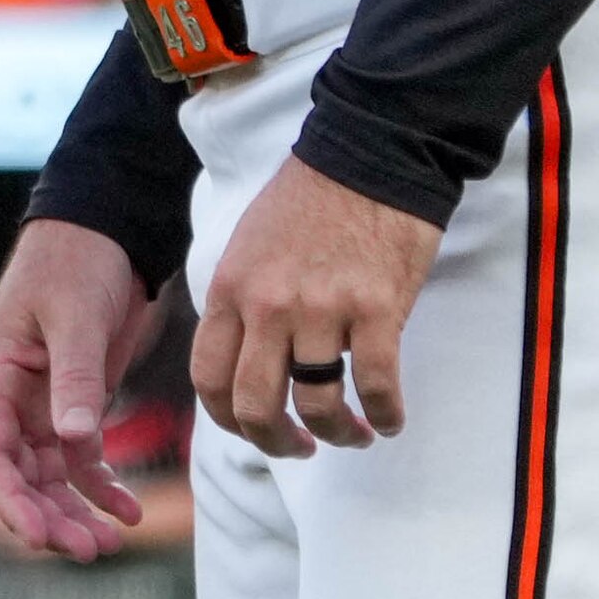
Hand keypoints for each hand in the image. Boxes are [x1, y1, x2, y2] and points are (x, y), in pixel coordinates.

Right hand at [0, 220, 164, 558]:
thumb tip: (76, 442)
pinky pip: (83, 459)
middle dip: (50, 517)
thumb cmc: (75, 261)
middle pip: (21, 476)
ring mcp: (44, 406)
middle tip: (89, 550)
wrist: (106, 227)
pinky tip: (129, 512)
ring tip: (110, 543)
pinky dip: (103, 487)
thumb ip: (75, 379)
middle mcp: (12, 400)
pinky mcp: (77, 404)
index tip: (39, 537)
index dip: (10, 500)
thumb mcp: (74, 317)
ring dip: (76, 512)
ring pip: (51, 477)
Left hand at [196, 157, 439, 457]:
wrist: (371, 152)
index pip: (209, 379)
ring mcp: (322, 309)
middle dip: (277, 442)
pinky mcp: (375, 309)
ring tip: (354, 433)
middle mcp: (268, 305)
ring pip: (317, 404)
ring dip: (338, 432)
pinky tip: (389, 420)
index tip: (252, 430)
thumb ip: (242, 302)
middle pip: (255, 406)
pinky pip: (376, 385)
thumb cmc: (312, 199)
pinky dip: (384, 414)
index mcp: (232, 288)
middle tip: (301, 446)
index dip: (227, 419)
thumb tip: (243, 360)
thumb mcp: (250, 245)